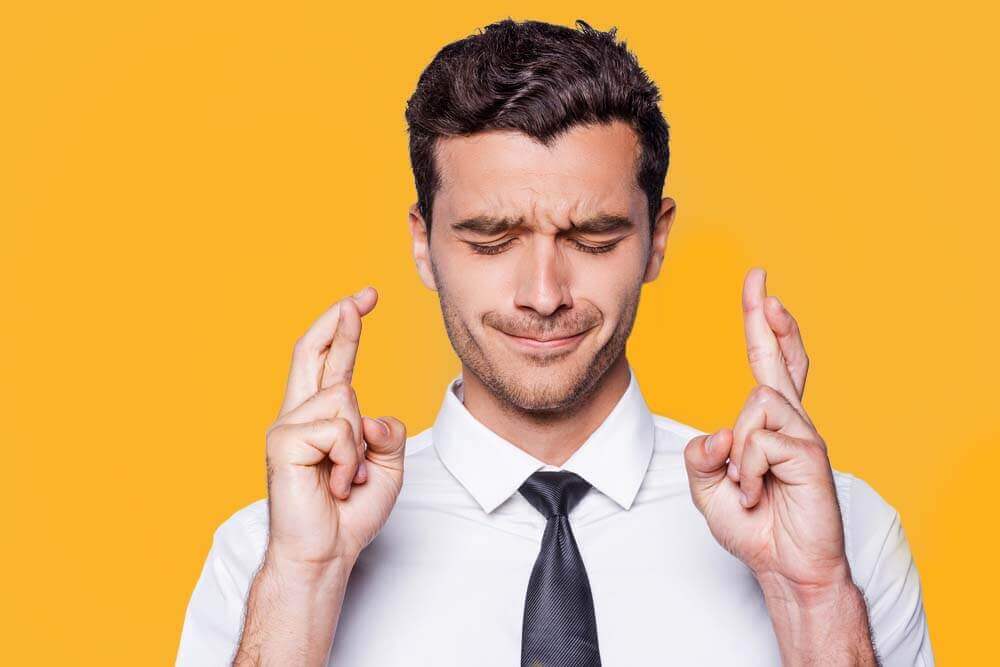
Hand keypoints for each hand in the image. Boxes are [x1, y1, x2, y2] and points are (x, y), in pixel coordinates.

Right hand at [264, 286, 406, 569]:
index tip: (361, 299)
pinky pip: (338, 430)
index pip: (331, 362)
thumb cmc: (349, 512)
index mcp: (322, 417)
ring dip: (359, 447)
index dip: (345, 329)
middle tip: (363, 295)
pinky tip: (336, 484)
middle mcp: (300, 414)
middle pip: (314, 351)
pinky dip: (349, 461)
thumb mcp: (386, 465)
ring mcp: (287, 425)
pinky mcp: (283, 441)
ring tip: (346, 479)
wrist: (326, 553)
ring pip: (344, 400)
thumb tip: (370, 416)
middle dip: (339, 320)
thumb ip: (387, 432)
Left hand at [683, 267, 851, 595]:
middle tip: (760, 278)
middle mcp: (789, 421)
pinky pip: (761, 439)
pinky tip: (757, 492)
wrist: (786, 567)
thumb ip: (702, 455)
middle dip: (767, 317)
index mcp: (767, 424)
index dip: (764, 328)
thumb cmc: (754, 525)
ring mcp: (803, 434)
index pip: (766, 365)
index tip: (762, 290)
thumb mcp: (708, 487)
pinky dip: (747, 469)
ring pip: (755, 403)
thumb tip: (720, 432)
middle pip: (779, 359)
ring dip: (738, 451)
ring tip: (747, 486)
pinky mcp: (811, 453)